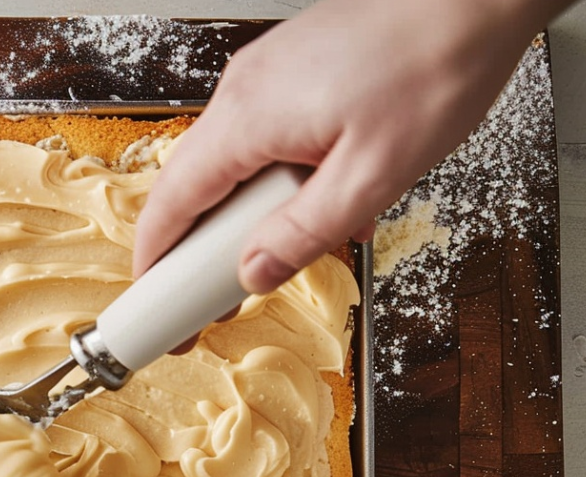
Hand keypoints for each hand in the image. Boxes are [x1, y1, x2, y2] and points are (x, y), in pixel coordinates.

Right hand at [135, 0, 571, 293]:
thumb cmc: (436, 65)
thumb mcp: (373, 176)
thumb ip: (305, 232)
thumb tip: (254, 272)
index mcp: (248, 118)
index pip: (172, 202)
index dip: (155, 257)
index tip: (152, 298)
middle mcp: (241, 91)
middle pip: (191, 185)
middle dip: (196, 247)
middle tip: (213, 294)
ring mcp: (261, 75)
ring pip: (227, 162)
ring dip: (244, 213)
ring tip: (280, 248)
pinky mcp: (287, 69)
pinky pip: (258, 136)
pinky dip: (270, 178)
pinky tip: (316, 197)